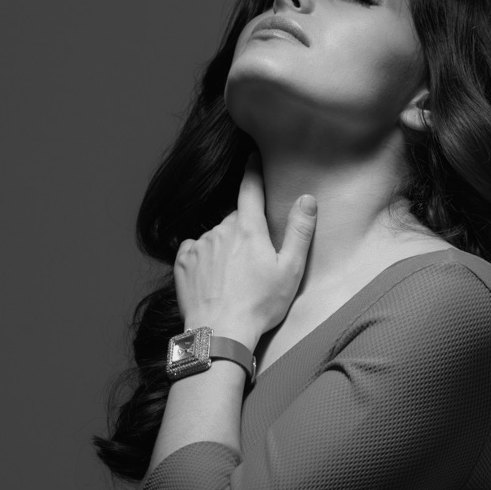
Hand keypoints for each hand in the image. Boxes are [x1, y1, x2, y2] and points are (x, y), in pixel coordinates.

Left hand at [173, 151, 316, 342]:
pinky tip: (213, 278)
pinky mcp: (183, 262)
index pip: (251, 190)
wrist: (220, 333)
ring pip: (216, 236)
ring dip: (225, 248)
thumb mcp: (290, 270)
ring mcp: (199, 245)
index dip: (253, 171)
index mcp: (249, 229)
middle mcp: (221, 230)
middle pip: (236, 220)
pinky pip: (195, 250)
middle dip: (245, 232)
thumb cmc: (260, 305)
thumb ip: (299, 231)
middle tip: (254, 261)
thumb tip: (307, 198)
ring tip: (234, 278)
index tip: (252, 156)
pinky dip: (204, 258)